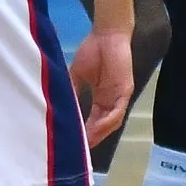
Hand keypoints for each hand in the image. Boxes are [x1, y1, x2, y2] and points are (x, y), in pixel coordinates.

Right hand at [70, 25, 134, 143]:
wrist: (106, 34)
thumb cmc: (93, 51)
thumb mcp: (77, 75)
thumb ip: (72, 91)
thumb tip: (60, 109)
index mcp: (101, 99)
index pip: (93, 121)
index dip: (85, 133)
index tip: (73, 144)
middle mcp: (111, 101)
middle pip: (103, 126)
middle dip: (92, 138)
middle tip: (78, 151)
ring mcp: (119, 97)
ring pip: (111, 122)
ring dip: (99, 133)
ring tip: (86, 143)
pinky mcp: (125, 91)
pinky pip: (118, 111)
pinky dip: (107, 121)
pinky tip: (96, 128)